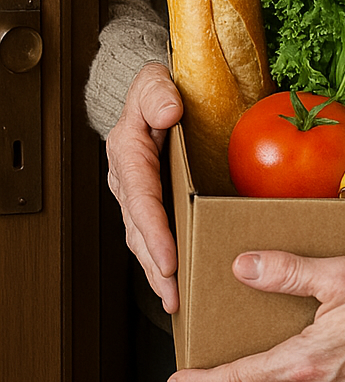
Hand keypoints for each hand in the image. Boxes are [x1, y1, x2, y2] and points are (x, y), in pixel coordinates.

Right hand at [106, 61, 182, 312]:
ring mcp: (137, 195)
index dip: (154, 232)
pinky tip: (178, 282)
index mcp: (128, 153)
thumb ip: (158, 92)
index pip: (141, 199)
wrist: (154, 93)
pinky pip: (154, 235)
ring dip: (158, 273)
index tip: (169, 259)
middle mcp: (128, 180)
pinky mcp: (151, 202)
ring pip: (143, 240)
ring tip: (175, 302)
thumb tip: (169, 111)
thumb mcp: (154, 79)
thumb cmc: (157, 88)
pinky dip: (163, 261)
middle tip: (173, 297)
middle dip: (155, 266)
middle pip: (139, 231)